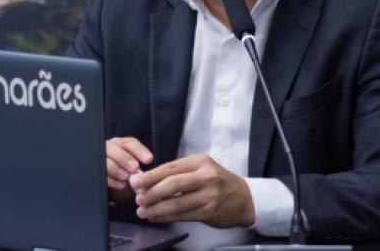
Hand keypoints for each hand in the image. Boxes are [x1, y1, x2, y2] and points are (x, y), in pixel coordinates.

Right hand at [106, 137, 152, 202]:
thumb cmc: (128, 175)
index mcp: (122, 144)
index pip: (130, 143)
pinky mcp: (96, 171)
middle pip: (113, 148)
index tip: (149, 160)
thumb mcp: (135, 168)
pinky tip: (120, 184)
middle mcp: (110, 148)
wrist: (114, 186)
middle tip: (134, 168)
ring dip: (116, 168)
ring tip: (126, 177)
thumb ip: (142, 166)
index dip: (139, 150)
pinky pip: (100, 173)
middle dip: (124, 158)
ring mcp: (101, 159)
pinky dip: (111, 179)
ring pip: (105, 159)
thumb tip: (153, 169)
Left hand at [130, 154, 254, 227]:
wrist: (244, 198)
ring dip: (156, 208)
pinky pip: (183, 215)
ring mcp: (209, 195)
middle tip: (138, 199)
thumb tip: (149, 180)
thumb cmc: (218, 181)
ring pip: (176, 203)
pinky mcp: (209, 212)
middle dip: (151, 192)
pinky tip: (157, 217)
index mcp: (200, 162)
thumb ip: (179, 172)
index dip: (151, 176)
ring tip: (143, 211)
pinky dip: (167, 217)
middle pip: (172, 184)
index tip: (135, 182)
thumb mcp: (201, 168)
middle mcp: (206, 176)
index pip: (170, 167)